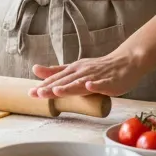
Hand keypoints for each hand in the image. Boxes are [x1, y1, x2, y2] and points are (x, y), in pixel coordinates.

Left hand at [29, 51, 143, 98]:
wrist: (125, 62)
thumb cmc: (99, 68)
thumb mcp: (75, 68)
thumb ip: (56, 71)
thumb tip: (35, 70)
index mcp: (74, 70)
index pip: (56, 79)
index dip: (43, 86)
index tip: (30, 92)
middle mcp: (82, 72)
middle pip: (65, 81)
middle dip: (50, 88)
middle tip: (36, 93)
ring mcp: (95, 76)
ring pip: (80, 82)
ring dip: (68, 87)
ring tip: (56, 91)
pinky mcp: (109, 81)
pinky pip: (102, 83)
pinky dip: (95, 84)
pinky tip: (89, 85)